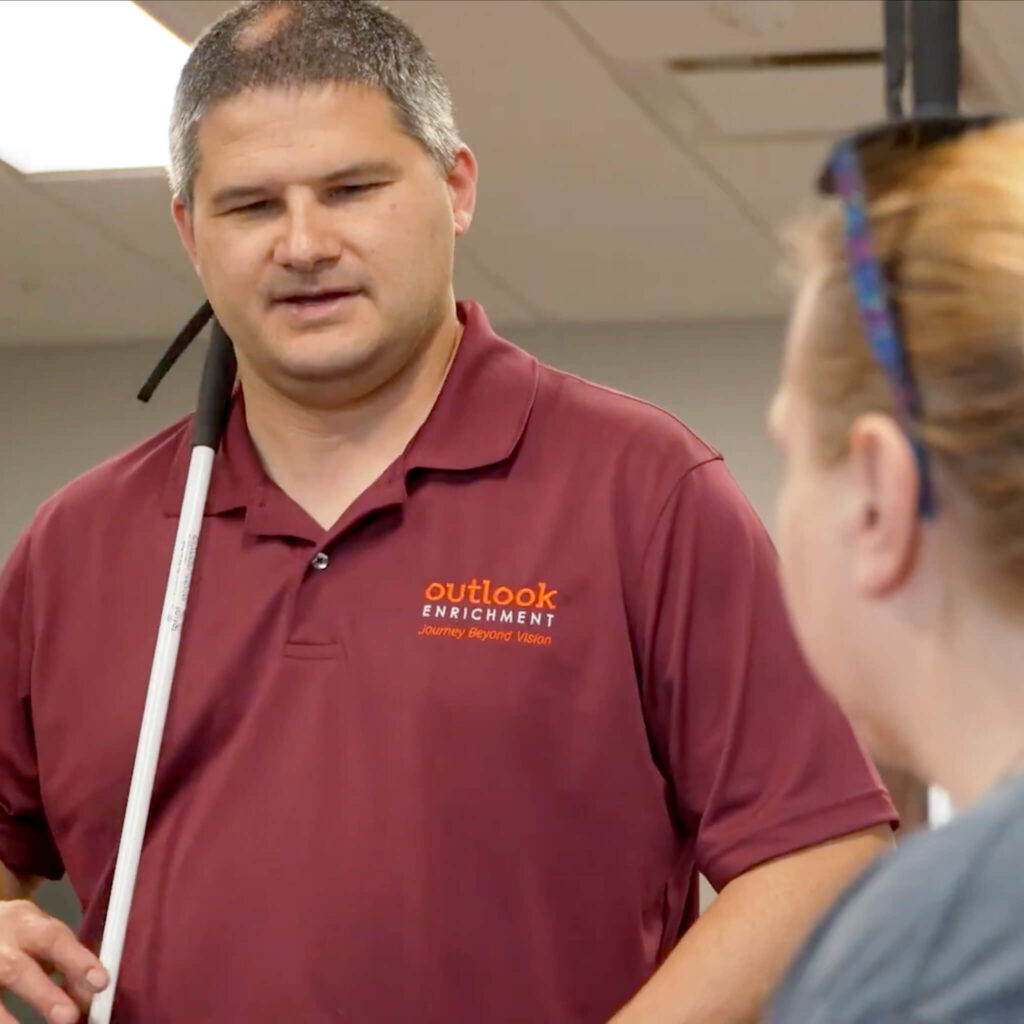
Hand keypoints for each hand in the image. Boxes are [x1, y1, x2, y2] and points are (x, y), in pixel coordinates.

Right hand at [0, 900, 107, 1023]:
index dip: (77, 960)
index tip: (101, 983)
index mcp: (23, 922)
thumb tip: (90, 995)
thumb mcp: (40, 933)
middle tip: (69, 1018)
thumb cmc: (12, 932)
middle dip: (43, 995)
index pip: (53, 937)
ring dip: (7, 1019)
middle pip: (16, 969)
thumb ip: (66, 961)